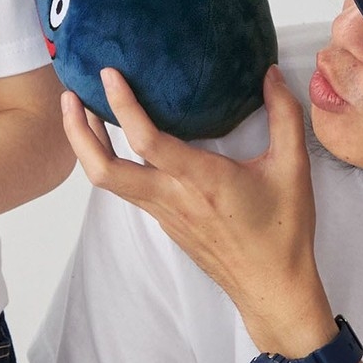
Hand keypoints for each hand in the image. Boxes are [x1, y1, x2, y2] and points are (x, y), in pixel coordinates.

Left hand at [62, 65, 332, 349]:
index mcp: (200, 180)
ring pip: (108, 182)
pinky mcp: (164, 222)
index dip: (123, 105)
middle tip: (69, 96)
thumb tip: (271, 73)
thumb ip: (285, 115)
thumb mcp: (292, 168)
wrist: (271, 288)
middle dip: (79, 132)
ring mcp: (163, 213)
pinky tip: (117, 141)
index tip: (109, 74)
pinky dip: (110, 162)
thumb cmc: (282, 232)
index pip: (146, 140)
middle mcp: (172, 197)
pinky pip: (126, 189)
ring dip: (88, 147)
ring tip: (83, 110)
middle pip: (103, 169)